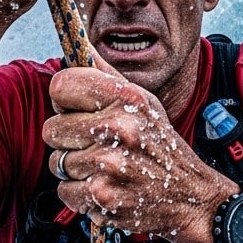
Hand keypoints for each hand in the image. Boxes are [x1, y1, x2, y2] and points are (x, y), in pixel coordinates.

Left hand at [42, 61, 235, 242]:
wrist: (190, 196)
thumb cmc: (159, 146)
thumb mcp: (144, 103)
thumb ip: (107, 75)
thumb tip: (80, 47)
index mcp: (127, 98)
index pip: (60, 86)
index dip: (64, 100)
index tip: (77, 110)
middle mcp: (118, 127)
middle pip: (52, 129)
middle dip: (68, 140)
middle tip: (96, 145)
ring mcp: (109, 164)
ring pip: (57, 162)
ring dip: (76, 169)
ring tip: (106, 168)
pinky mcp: (102, 196)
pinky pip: (64, 190)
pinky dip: (80, 194)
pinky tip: (106, 188)